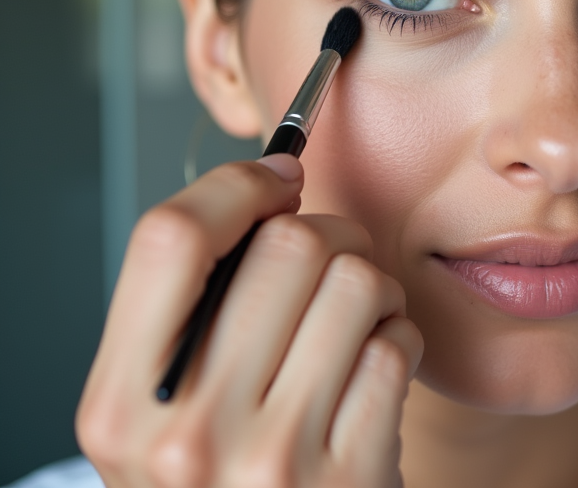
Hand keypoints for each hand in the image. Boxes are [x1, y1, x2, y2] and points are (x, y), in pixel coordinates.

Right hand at [77, 155, 422, 487]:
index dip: (233, 186)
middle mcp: (190, 435)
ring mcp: (276, 460)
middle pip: (287, 246)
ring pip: (358, 283)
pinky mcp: (353, 475)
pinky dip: (397, 338)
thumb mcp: (162, 411)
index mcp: (124, 403)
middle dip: (327, 230)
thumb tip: (270, 186)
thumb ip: (189, 310)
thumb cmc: (219, 479)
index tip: (275, 176)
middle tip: (332, 254)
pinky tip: (373, 368)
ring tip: (354, 321)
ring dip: (371, 286)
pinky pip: (397, 343)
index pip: (169, 240)